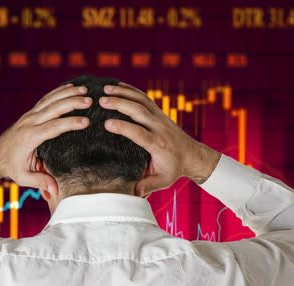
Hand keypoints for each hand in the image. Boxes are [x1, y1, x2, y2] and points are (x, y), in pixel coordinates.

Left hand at [0, 83, 92, 192]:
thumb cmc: (11, 168)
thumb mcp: (24, 178)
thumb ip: (40, 182)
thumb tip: (55, 192)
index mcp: (30, 137)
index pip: (53, 127)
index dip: (70, 123)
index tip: (86, 121)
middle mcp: (29, 123)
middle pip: (53, 108)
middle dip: (72, 103)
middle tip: (89, 100)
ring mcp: (29, 116)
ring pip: (50, 100)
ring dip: (67, 93)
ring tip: (84, 89)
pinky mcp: (30, 114)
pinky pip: (46, 99)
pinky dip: (58, 92)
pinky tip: (70, 87)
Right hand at [100, 82, 220, 196]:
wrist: (192, 156)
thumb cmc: (174, 169)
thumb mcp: (163, 181)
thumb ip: (148, 186)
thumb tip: (135, 193)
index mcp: (157, 144)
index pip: (138, 133)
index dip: (123, 127)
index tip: (106, 123)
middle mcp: (159, 128)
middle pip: (138, 111)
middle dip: (120, 104)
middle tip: (101, 100)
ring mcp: (160, 118)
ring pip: (141, 101)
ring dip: (123, 93)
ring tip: (105, 89)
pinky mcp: (159, 113)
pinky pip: (144, 99)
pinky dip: (131, 91)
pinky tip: (118, 86)